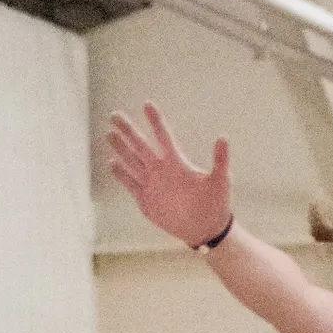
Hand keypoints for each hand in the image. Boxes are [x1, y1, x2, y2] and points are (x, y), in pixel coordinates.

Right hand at [106, 103, 232, 247]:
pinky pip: (131, 184)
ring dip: (121, 148)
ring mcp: (152, 184)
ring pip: (132, 162)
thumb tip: (223, 138)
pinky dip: (121, 174)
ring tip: (109, 134)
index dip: (155, 121)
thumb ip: (220, 160)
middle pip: (141, 145)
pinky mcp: (146, 200)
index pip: (163, 136)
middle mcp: (162, 170)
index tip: (147, 103)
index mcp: (177, 163)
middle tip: (115, 115)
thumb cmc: (216, 204)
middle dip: (128, 130)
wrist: (206, 229)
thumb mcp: (220, 180)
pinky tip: (112, 162)